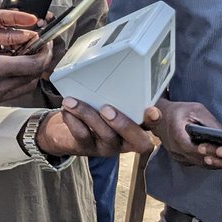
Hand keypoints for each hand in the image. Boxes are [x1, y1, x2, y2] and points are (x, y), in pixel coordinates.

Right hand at [0, 35, 52, 122]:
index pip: (31, 65)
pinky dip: (11, 82)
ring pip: (19, 89)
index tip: (46, 43)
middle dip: (39, 63)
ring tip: (21, 57)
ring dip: (26, 74)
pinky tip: (0, 70)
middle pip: (31, 79)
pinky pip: (5, 95)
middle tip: (38, 48)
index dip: (44, 54)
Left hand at [34, 99, 154, 157]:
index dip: (155, 122)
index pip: (152, 128)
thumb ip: (117, 95)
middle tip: (107, 108)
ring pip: (106, 135)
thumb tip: (118, 72)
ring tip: (72, 101)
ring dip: (88, 114)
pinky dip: (73, 120)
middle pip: (136, 140)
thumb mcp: (108, 102)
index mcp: (136, 128)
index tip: (152, 110)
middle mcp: (126, 141)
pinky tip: (67, 110)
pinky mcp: (87, 148)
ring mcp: (107, 147)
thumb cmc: (93, 109)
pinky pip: (82, 136)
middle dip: (123, 123)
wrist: (65, 129)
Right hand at [142, 97, 221, 167]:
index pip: (190, 148)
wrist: (162, 115)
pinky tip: (217, 159)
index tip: (220, 151)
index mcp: (176, 134)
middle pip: (196, 158)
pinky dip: (206, 162)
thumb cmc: (180, 111)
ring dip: (211, 163)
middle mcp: (173, 148)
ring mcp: (175, 155)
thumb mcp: (196, 110)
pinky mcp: (179, 158)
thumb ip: (209, 123)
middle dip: (213, 159)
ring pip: (196, 163)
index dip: (205, 151)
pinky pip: (194, 163)